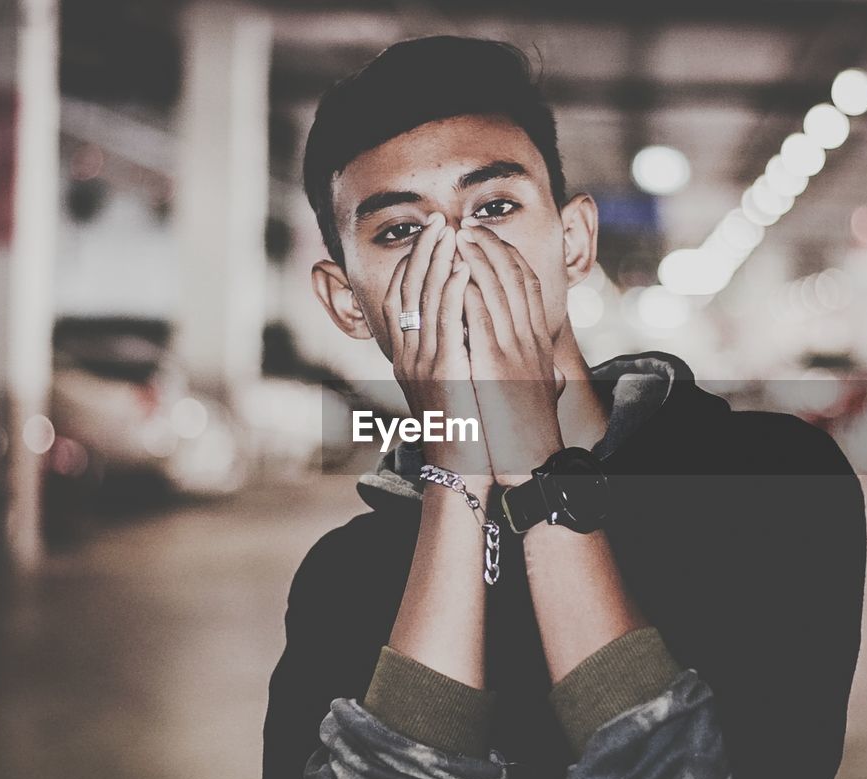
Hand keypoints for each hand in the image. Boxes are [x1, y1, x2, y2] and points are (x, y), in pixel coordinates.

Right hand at [381, 212, 489, 478]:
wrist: (460, 468)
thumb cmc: (464, 430)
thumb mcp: (453, 385)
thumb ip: (454, 355)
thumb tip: (465, 332)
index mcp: (407, 357)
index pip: (400, 297)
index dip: (412, 263)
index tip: (428, 237)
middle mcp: (407, 356)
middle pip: (408, 290)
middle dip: (424, 251)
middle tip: (439, 221)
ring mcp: (421, 364)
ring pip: (423, 300)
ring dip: (437, 261)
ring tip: (450, 231)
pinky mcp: (443, 373)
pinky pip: (445, 323)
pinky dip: (451, 292)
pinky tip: (461, 268)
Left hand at [456, 221, 564, 485]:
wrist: (531, 462)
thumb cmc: (528, 432)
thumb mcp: (534, 391)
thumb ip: (534, 370)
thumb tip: (540, 363)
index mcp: (538, 343)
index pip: (527, 285)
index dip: (507, 256)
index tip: (486, 238)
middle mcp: (531, 340)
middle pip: (514, 278)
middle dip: (490, 247)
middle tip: (466, 227)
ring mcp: (515, 351)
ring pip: (499, 290)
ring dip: (477, 258)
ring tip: (458, 235)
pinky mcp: (497, 365)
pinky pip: (482, 317)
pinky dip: (470, 291)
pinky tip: (456, 272)